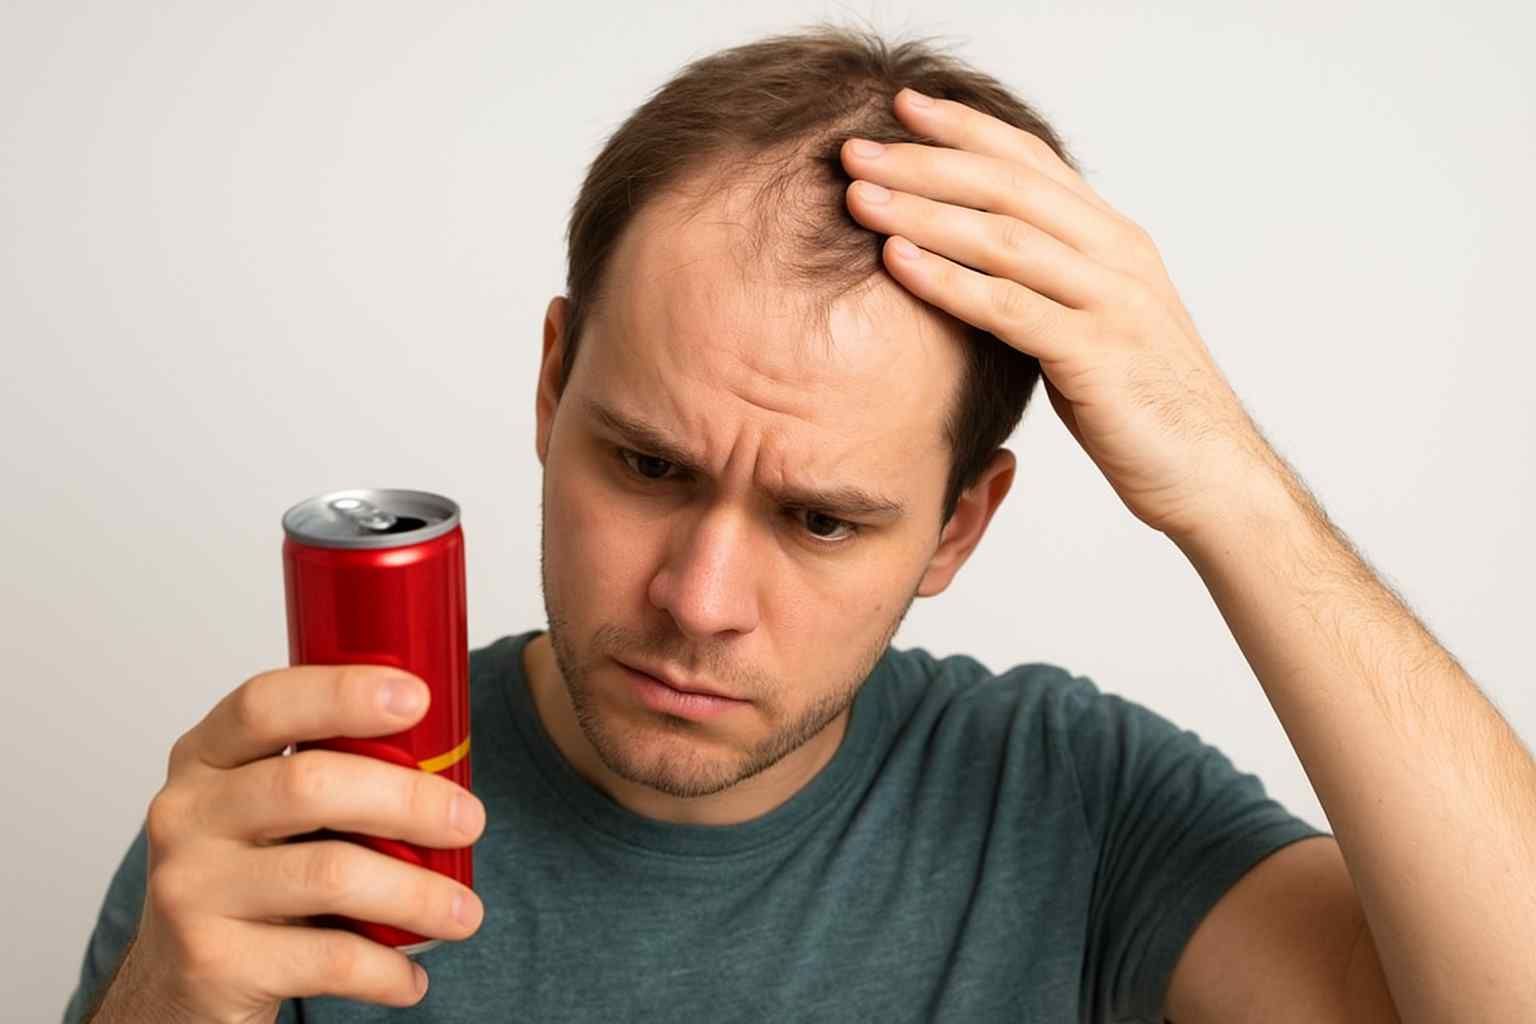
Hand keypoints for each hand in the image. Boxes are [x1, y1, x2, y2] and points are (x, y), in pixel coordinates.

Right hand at [103, 666, 485, 1021]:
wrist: (180, 983)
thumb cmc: (250, 874)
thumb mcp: (267, 808)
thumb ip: (328, 769)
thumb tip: (446, 750)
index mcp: (206, 756)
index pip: (265, 704)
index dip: (342, 693)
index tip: (417, 697)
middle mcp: (186, 814)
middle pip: (309, 786)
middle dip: (408, 799)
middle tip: (471, 821)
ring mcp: (189, 888)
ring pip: (330, 875)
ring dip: (416, 894)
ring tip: (465, 913)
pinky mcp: (209, 962)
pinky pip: (326, 959)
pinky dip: (385, 968)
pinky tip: (414, 975)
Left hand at [841, 88, 1281, 541]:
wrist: (1208, 470)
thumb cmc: (1139, 402)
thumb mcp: (1092, 322)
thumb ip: (1048, 281)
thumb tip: (980, 259)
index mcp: (1113, 237)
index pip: (1030, 161)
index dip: (965, 127)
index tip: (903, 107)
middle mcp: (1116, 254)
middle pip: (1008, 185)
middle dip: (926, 162)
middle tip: (855, 149)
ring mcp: (1111, 300)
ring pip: (1004, 237)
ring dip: (923, 213)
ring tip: (859, 197)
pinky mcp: (1096, 353)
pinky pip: (1009, 306)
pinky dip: (948, 280)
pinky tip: (896, 262)